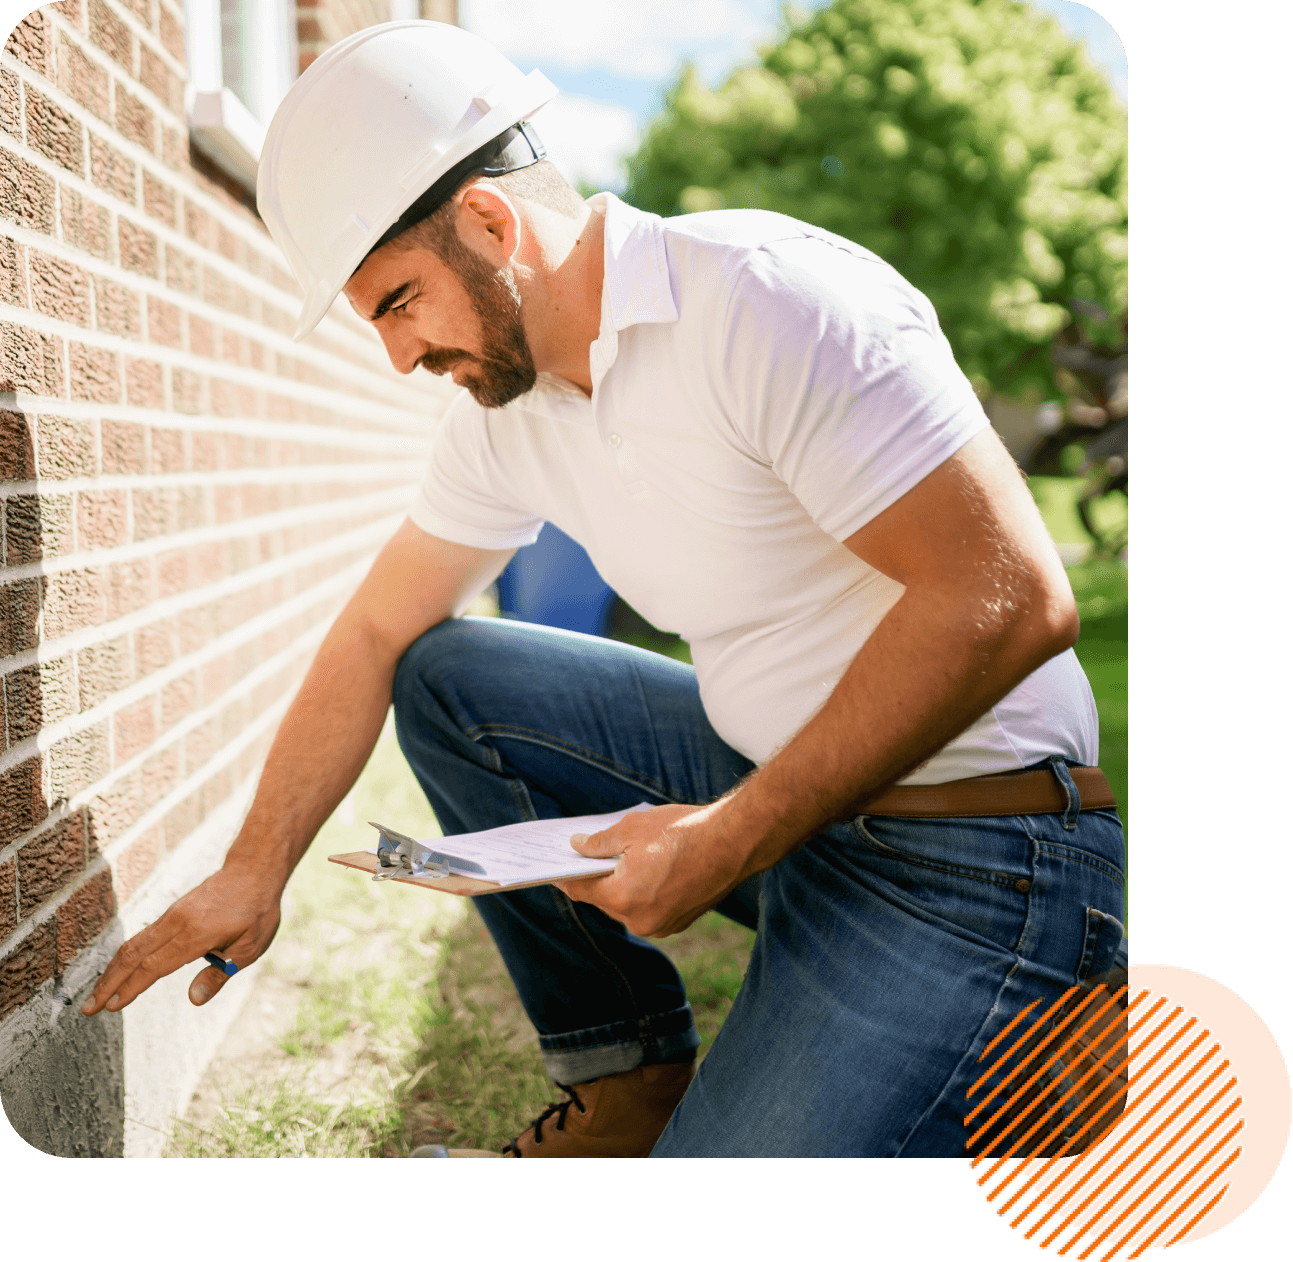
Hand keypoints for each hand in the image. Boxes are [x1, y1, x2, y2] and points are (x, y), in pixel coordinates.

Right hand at [80, 861, 282, 1015]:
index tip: (110, 1008)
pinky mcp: (172, 912)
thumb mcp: (250, 947)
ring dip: (112, 971)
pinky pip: (142, 936)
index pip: (154, 966)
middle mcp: (177, 923)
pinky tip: (119, 972)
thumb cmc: (257, 911)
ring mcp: (172, 915)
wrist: (253, 870)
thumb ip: (220, 974)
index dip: (131, 988)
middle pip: (133, 955)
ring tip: (96, 996)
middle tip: (87, 1010)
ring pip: (133, 944)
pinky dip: (125, 957)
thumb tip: (193, 1000)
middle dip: (108, 984)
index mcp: (197, 934)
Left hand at [554, 803, 751, 937]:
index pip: (581, 889)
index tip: (554, 867)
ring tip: (621, 859)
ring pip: (628, 905)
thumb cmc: (684, 831)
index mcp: (623, 898)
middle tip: (587, 855)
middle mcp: (640, 920)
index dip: (566, 876)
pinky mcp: (680, 922)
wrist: (735, 842)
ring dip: (622, 885)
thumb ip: (599, 842)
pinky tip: (648, 869)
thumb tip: (578, 847)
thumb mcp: (632, 828)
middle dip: (597, 878)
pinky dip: (644, 892)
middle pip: (605, 900)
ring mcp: (662, 926)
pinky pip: (650, 908)